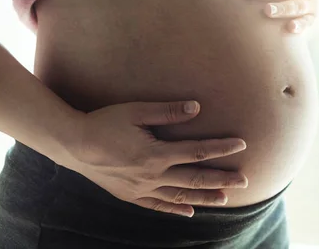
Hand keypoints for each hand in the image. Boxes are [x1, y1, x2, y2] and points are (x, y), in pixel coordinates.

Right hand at [61, 100, 247, 216]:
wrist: (73, 144)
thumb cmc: (105, 122)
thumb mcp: (136, 111)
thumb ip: (168, 111)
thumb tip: (197, 107)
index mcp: (156, 154)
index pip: (197, 151)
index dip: (221, 148)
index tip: (241, 144)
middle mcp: (152, 176)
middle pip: (195, 179)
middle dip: (222, 179)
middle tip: (245, 180)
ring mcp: (141, 189)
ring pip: (180, 197)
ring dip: (205, 198)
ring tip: (226, 199)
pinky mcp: (130, 195)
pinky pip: (158, 206)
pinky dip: (175, 210)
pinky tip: (189, 212)